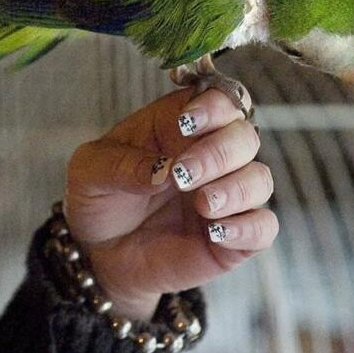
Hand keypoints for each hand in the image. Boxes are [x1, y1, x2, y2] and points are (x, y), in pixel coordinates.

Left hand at [63, 86, 277, 319]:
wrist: (98, 253)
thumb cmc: (98, 199)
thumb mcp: (90, 173)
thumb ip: (122, 165)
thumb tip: (164, 169)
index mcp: (177, 126)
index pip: (217, 99)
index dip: (213, 105)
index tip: (188, 122)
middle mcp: (209, 155)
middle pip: (244, 136)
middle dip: (219, 152)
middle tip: (183, 175)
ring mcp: (225, 195)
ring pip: (260, 179)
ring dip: (236, 189)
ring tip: (201, 204)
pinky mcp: (233, 236)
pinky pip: (263, 227)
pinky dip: (248, 227)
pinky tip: (216, 232)